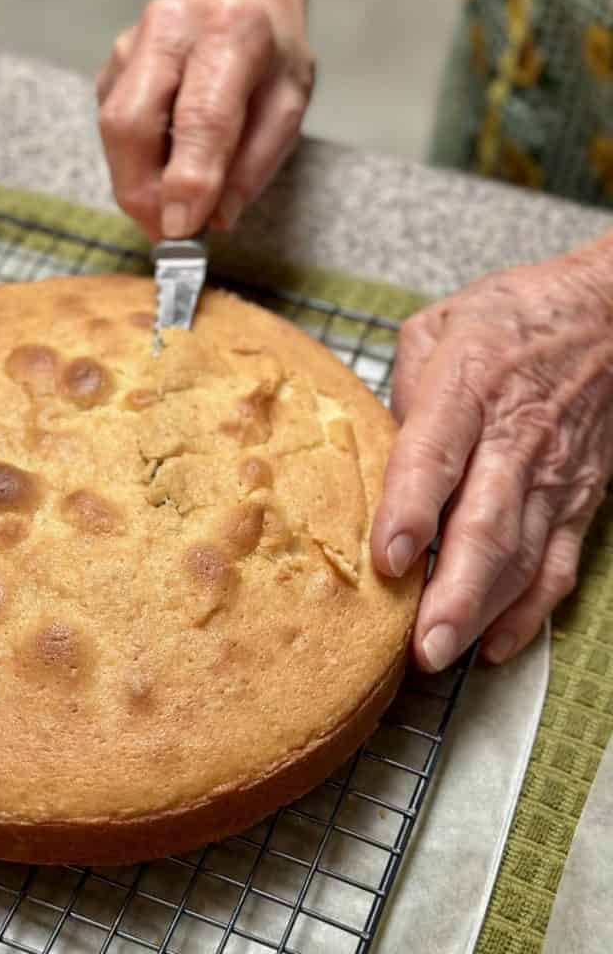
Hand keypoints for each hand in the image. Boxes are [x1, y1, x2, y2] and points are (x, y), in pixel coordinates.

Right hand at [96, 0, 315, 239]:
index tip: (182, 230)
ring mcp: (129, 45)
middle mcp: (169, 28)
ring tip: (170, 208)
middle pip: (132, 124)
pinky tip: (162, 167)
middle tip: (170, 234)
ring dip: (136, 186)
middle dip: (144, 193)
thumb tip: (215, 219)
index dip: (186, 179)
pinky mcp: (110, 68)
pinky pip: (111, 133)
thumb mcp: (288, 108)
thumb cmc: (269, 59)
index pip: (200, 115)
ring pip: (113, 133)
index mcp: (229, 31)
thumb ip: (255, 165)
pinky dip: (134, 166)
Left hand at [371, 243, 612, 671]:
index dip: (410, 512)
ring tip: (443, 654)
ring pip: (521, 556)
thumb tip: (376, 459)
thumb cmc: (508, 318)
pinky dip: (530, 610)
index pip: (434, 457)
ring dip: (482, 610)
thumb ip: (398, 393)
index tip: (387, 561)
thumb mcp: (434, 329)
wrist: (611, 311)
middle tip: (420, 646)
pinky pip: (556, 563)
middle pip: (484, 525)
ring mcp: (553, 474)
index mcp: (468, 388)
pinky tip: (496, 643)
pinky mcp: (579, 497)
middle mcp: (513, 438)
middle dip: (452, 592)